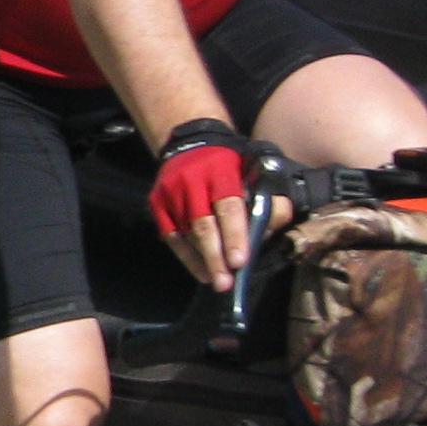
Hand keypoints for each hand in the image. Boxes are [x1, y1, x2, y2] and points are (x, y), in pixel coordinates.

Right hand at [149, 119, 255, 288]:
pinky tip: (200, 269)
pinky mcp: (156, 202)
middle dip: (215, 256)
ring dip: (201, 260)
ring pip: (186, 234)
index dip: (234, 235)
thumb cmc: (230, 162)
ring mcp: (170, 192)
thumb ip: (270, 200)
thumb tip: (267, 233)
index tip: (239, 261)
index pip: (228, 206)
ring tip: (216, 280)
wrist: (190, 142)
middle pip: (203, 225)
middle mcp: (191, 180)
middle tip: (225, 283)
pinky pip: (170, 235)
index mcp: (220, 170)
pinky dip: (185, 255)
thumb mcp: (255, 170)